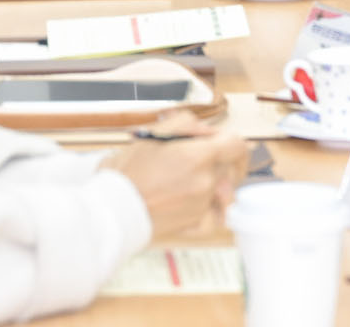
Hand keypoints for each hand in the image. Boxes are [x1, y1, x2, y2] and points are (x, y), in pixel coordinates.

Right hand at [105, 127, 248, 235]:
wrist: (112, 209)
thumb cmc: (128, 172)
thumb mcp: (155, 133)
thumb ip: (188, 124)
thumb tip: (206, 132)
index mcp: (200, 156)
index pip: (237, 145)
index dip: (229, 140)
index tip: (218, 142)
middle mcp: (207, 182)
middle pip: (232, 167)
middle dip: (221, 161)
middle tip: (202, 159)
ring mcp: (203, 205)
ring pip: (225, 191)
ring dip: (216, 184)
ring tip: (193, 180)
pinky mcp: (195, 225)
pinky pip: (216, 217)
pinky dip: (211, 210)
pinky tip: (198, 202)